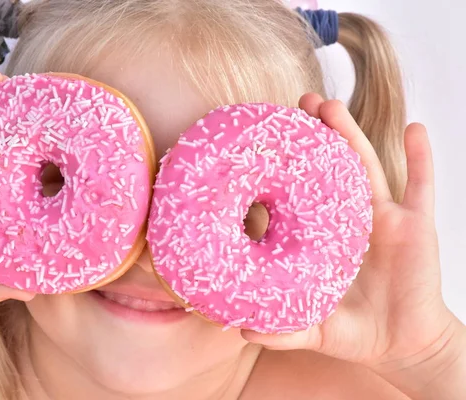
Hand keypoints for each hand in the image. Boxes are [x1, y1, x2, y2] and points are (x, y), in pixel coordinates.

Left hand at [242, 94, 464, 393]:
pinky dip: (421, 158)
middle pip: (329, 169)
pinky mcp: (415, 225)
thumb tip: (240, 330)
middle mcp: (347, 218)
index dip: (283, 170)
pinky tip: (414, 129)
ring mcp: (382, 217)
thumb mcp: (315, 329)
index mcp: (321, 236)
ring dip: (349, 133)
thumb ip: (283, 331)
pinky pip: (421, 186)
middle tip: (294, 105)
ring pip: (366, 167)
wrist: (403, 343)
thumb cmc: (355, 331)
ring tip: (330, 105)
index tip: (261, 142)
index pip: (299, 195)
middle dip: (313, 135)